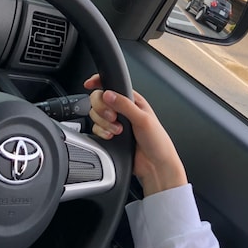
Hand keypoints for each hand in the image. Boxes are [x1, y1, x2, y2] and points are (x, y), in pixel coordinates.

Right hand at [84, 75, 186, 196]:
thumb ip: (124, 105)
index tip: (90, 84)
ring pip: (96, 115)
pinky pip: (97, 129)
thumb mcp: (143, 120)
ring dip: (104, 123)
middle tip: (113, 117)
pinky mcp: (110, 134)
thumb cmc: (157, 141)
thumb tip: (108, 94)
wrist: (155, 165)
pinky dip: (102, 132)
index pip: (113, 85)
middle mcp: (123, 109)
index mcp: (133, 100)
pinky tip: (112, 137)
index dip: (99, 82)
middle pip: (99, 100)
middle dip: (102, 109)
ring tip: (118, 130)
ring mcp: (116, 122)